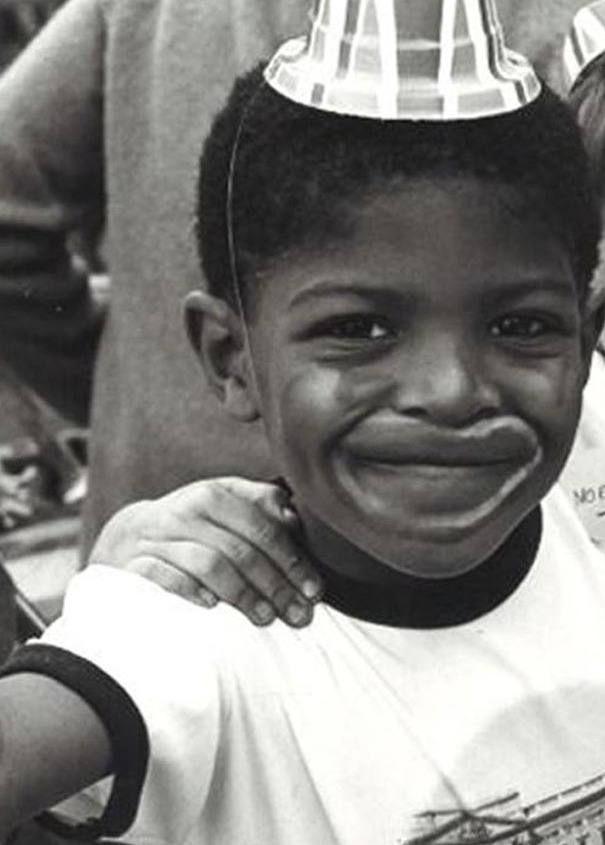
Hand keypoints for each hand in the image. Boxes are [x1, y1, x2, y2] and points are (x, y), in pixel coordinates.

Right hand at [89, 478, 322, 626]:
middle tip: (298, 615)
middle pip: (240, 551)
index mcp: (213, 495)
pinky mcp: (133, 564)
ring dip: (242, 594)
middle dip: (275, 586)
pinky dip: (189, 589)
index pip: (262, 528)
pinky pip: (163, 576)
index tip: (314, 590)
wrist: (128, 535)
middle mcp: (185, 512)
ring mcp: (157, 539)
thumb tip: (295, 516)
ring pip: (208, 564)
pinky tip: (211, 606)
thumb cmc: (192, 524)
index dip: (292, 561)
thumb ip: (260, 504)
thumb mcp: (225, 503)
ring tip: (265, 618)